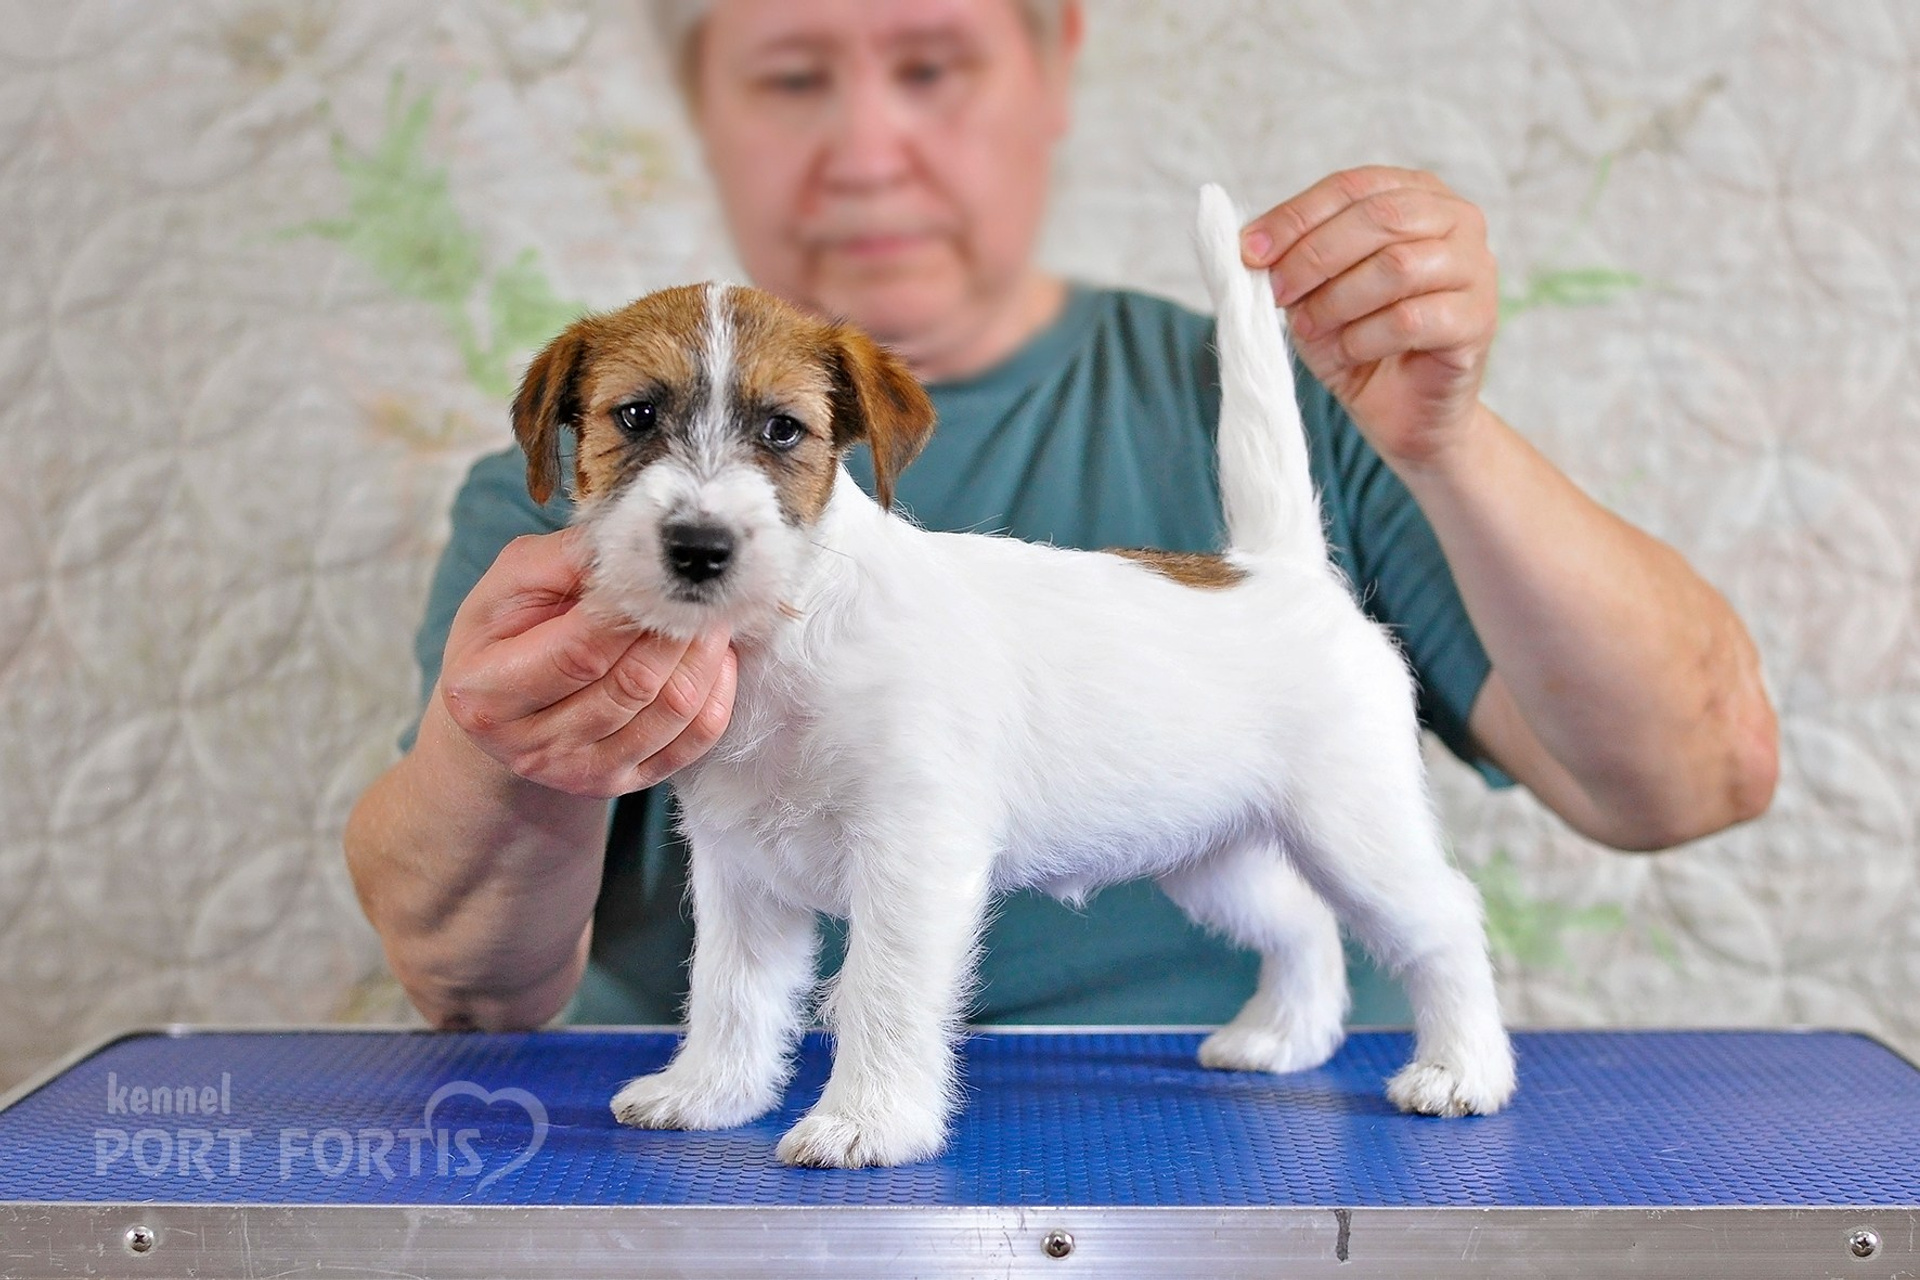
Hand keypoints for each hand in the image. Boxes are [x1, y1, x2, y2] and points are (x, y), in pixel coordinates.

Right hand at [436, 527, 735, 797]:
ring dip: (705, 655)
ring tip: (710, 616)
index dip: (631, 609)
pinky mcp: (624, 782)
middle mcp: (532, 745)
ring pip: (672, 711)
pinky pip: (695, 740)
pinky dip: (718, 691)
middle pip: (634, 683)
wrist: (502, 710)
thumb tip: (627, 548)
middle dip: (677, 629)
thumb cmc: (505, 634)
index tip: (659, 574)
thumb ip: (560, 561)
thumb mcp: (508, 585)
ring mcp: (582, 772)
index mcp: (489, 693)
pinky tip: (715, 657)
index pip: (580, 650)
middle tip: (701, 591)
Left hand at [1240, 166, 1498, 471]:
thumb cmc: (1358, 340)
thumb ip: (1291, 259)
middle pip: (1379, 217)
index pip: (1351, 186)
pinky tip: (1348, 352)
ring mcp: (1476, 268)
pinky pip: (1411, 319)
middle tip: (1277, 293)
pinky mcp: (1478, 320)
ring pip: (1397, 266)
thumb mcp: (1313, 292)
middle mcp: (1456, 220)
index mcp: (1415, 194)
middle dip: (1314, 255)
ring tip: (1310, 327)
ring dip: (1337, 300)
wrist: (1402, 411)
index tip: (1249, 250)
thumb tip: (1248, 243)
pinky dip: (1365, 337)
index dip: (1295, 216)